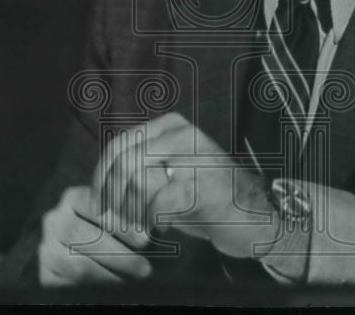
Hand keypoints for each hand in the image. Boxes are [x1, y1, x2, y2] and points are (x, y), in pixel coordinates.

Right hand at [37, 185, 152, 285]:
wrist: (84, 255)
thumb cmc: (111, 232)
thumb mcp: (118, 218)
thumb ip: (131, 217)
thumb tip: (154, 224)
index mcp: (73, 198)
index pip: (96, 208)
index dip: (122, 225)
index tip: (145, 240)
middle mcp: (55, 219)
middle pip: (87, 237)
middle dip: (120, 255)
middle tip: (144, 268)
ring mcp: (46, 247)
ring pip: (79, 264)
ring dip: (110, 275)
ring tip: (133, 280)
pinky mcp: (45, 273)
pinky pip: (70, 284)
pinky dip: (96, 288)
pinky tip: (115, 287)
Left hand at [91, 112, 276, 259]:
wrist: (256, 217)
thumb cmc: (207, 199)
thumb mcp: (169, 175)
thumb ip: (138, 171)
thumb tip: (98, 190)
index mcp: (172, 127)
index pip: (119, 146)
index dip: (101, 179)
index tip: (101, 206)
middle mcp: (184, 135)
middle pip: (124, 163)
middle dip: (113, 199)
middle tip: (118, 224)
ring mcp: (197, 158)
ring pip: (138, 181)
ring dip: (132, 213)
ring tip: (142, 228)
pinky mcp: (205, 188)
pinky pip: (159, 204)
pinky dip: (154, 222)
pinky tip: (164, 227)